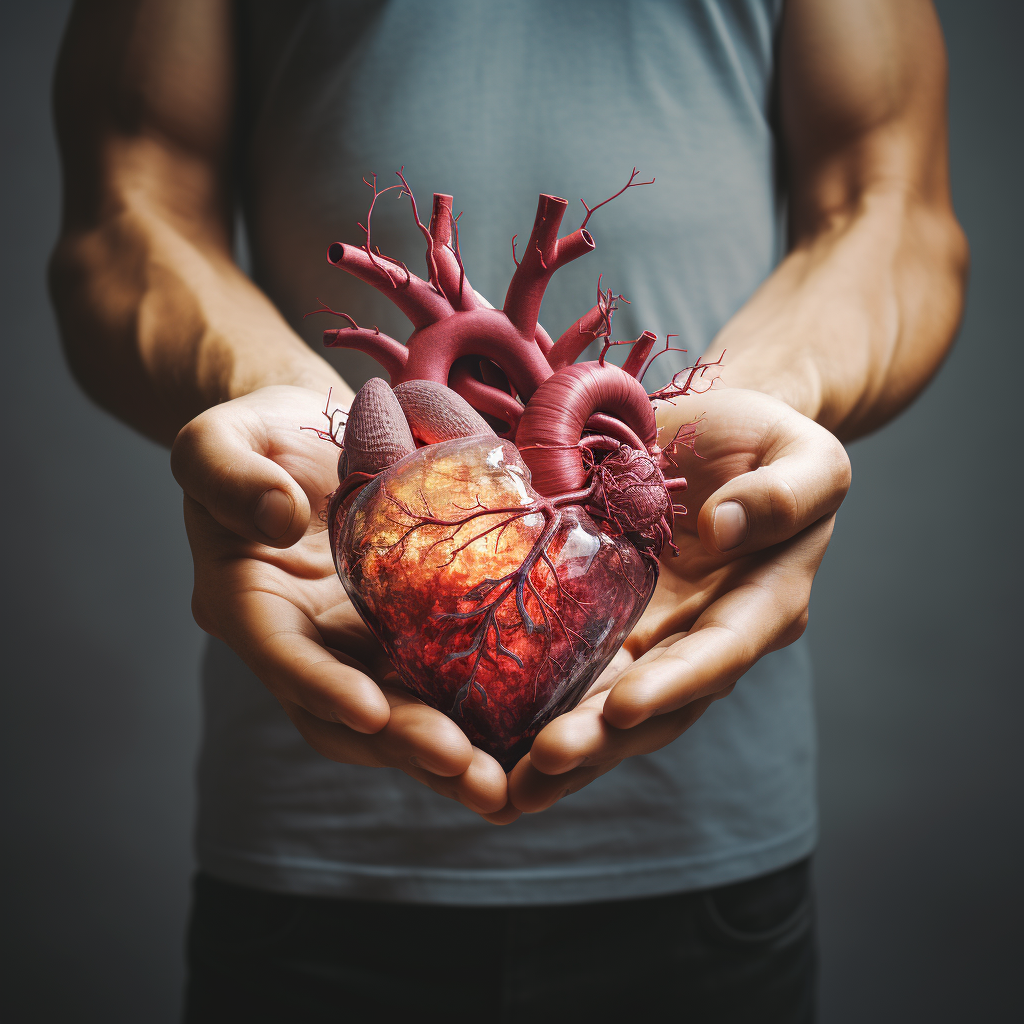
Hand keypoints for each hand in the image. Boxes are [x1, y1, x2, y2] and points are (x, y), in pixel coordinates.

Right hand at [171, 385, 516, 821]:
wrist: (310, 434)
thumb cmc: (256, 434)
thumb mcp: (218, 441)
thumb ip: (230, 475)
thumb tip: (278, 518)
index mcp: (246, 603)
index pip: (283, 657)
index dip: (324, 688)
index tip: (373, 712)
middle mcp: (302, 640)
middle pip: (348, 712)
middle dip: (405, 746)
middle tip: (471, 776)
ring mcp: (354, 641)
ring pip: (398, 711)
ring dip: (446, 751)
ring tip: (504, 783)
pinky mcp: (399, 629)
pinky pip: (435, 675)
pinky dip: (472, 708)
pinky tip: (526, 727)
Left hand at [508, 386, 850, 810]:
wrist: (712, 428)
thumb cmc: (766, 439)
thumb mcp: (806, 455)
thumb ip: (785, 492)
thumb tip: (722, 530)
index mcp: (764, 602)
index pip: (720, 652)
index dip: (674, 685)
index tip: (622, 708)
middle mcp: (707, 632)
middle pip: (659, 702)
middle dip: (604, 739)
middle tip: (545, 765)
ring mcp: (655, 631)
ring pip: (610, 701)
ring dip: (565, 744)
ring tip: (508, 782)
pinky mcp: (610, 616)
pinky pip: (575, 664)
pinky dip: (538, 701)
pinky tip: (491, 733)